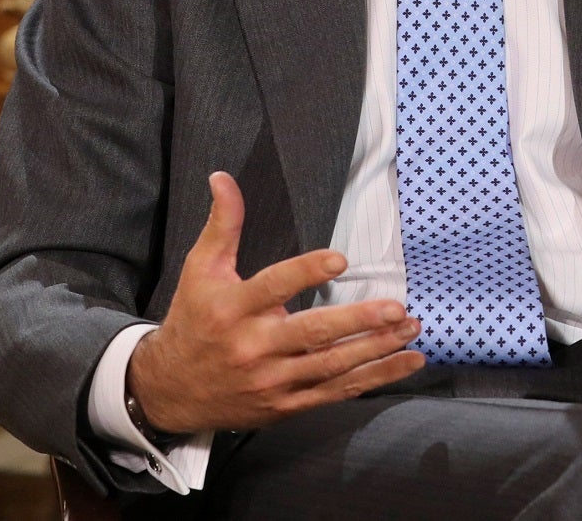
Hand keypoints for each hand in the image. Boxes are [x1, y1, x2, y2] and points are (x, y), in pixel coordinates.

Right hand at [127, 172, 425, 433]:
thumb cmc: (192, 321)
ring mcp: (272, 380)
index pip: (273, 287)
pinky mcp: (286, 404)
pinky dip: (374, 378)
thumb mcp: (200, 270)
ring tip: (411, 328)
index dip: (306, 272)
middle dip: (357, 323)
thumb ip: (222, 225)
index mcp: (232, 310)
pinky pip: (336, 392)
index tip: (341, 259)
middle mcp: (253, 347)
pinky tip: (407, 362)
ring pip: (331, 367)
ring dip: (376, 349)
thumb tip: (223, 177)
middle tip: (396, 308)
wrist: (170, 391)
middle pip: (311, 335)